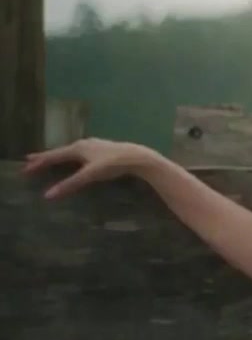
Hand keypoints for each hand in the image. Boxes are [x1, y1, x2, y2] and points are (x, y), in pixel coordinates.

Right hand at [22, 138, 158, 198]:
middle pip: (60, 151)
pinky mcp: (104, 149)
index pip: (53, 156)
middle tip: (30, 161)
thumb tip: (48, 195)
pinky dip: (72, 156)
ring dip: (59, 156)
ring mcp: (94, 145)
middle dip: (46, 157)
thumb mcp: (90, 175)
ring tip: (50, 159)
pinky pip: (82, 153)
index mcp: (77, 148)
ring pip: (71, 151)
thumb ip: (70, 184)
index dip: (39, 163)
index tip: (25, 168)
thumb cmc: (113, 164)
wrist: (138, 157)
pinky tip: (77, 158)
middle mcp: (84, 144)